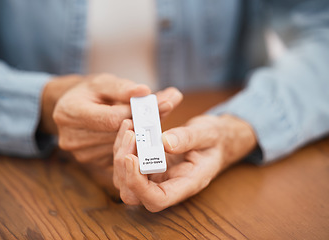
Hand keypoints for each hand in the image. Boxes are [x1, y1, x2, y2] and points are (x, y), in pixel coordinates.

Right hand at [41, 73, 182, 163]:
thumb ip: (124, 88)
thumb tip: (145, 92)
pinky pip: (121, 156)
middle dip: (144, 123)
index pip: (111, 119)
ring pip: (122, 147)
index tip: (156, 104)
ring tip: (155, 120)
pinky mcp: (93, 163)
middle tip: (165, 110)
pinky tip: (142, 134)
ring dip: (142, 135)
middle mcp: (71, 137)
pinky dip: (134, 145)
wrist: (73, 109)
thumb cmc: (89, 93)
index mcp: (69, 112)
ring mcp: (81, 154)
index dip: (136, 113)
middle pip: (117, 135)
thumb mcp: (104, 83)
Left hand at [113, 114, 256, 211]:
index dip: (139, 185)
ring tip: (130, 127)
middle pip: (133, 194)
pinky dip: (123, 146)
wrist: (215, 138)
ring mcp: (155, 178)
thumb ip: (188, 138)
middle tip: (130, 135)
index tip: (131, 158)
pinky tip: (129, 126)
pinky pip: (126, 164)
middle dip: (124, 167)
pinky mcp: (147, 167)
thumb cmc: (215, 139)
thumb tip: (165, 142)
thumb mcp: (207, 133)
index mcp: (186, 184)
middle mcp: (167, 186)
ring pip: (124, 180)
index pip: (157, 199)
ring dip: (120, 154)